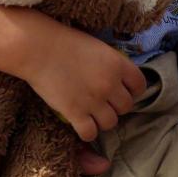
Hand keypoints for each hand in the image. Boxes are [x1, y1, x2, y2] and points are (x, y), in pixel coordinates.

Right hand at [24, 25, 146, 141]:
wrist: (37, 48)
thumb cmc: (65, 42)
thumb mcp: (98, 47)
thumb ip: (112, 63)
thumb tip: (119, 78)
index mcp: (118, 64)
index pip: (140, 86)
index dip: (132, 91)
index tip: (122, 91)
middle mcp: (110, 84)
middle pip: (126, 107)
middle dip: (116, 106)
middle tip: (103, 102)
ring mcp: (94, 100)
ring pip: (111, 123)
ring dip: (102, 120)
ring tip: (92, 114)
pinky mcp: (75, 113)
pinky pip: (90, 133)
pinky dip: (87, 132)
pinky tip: (81, 124)